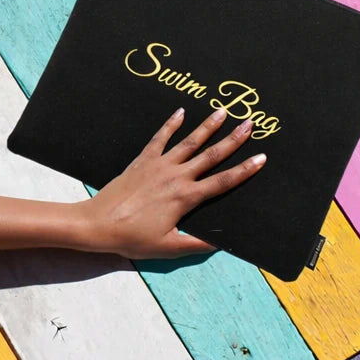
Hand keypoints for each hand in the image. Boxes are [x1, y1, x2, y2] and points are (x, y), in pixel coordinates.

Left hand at [77, 107, 266, 259]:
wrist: (97, 224)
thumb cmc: (131, 238)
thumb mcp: (167, 247)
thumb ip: (195, 245)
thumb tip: (220, 244)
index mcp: (185, 198)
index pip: (222, 182)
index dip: (244, 170)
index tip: (261, 158)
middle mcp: (175, 177)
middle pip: (210, 155)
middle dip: (232, 139)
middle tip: (249, 123)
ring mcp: (157, 166)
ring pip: (188, 142)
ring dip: (206, 126)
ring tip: (222, 112)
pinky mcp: (141, 161)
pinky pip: (159, 139)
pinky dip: (170, 125)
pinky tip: (180, 112)